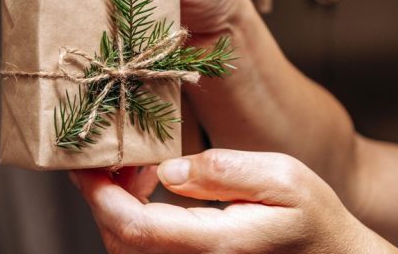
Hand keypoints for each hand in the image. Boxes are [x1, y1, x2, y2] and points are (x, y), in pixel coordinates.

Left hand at [71, 149, 397, 253]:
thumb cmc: (313, 221)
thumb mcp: (283, 180)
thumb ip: (224, 171)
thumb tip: (168, 170)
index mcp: (217, 247)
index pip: (135, 227)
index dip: (99, 194)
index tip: (84, 161)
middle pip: (120, 240)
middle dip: (102, 193)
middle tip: (116, 153)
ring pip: (126, 248)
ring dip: (115, 204)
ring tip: (136, 166)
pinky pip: (142, 251)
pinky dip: (131, 218)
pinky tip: (147, 189)